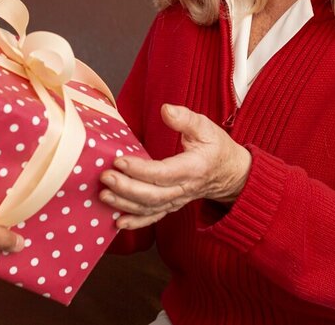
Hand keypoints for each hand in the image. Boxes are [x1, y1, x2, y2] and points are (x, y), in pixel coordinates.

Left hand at [99, 104, 250, 229]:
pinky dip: (135, 222)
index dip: (141, 170)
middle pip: (154, 194)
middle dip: (127, 188)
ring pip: (150, 208)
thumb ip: (185, 118)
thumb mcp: (206, 127)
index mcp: (193, 168)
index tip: (120, 161)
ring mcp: (178, 200)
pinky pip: (153, 217)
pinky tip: (117, 222)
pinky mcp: (172, 205)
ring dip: (125, 204)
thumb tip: (166, 110)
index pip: (164, 172)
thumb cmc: (216, 147)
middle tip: (105, 177)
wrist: (230, 173)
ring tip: (104, 195)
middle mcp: (185, 188)